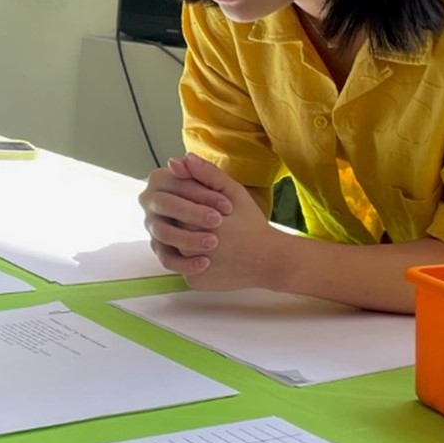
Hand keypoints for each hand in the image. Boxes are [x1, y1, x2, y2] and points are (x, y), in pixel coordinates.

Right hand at [141, 154, 234, 268]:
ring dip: (188, 238)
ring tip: (213, 243)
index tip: (226, 205)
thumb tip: (184, 158)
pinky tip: (205, 263)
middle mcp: (153, 203)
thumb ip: (207, 172)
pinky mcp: (161, 250)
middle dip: (192, 213)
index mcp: (164, 181)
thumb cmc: (230, 210)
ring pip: (164, 232)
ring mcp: (154, 227)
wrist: (242, 242)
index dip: (201, 193)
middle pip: (166, 205)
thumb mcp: (227, 189)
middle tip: (218, 221)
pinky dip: (185, 263)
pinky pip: (166, 259)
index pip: (177, 184)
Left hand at [147, 154, 277, 291]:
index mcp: (198, 220)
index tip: (213, 213)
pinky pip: (184, 268)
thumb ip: (207, 174)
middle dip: (188, 225)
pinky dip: (192, 262)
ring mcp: (190, 268)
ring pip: (175, 249)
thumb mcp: (234, 193)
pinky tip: (212, 256)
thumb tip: (179, 159)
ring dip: (186, 243)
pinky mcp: (195, 283)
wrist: (269, 260)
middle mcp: (190, 246)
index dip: (192, 207)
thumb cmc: (251, 223)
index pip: (175, 207)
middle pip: (174, 228)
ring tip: (211, 240)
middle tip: (213, 228)